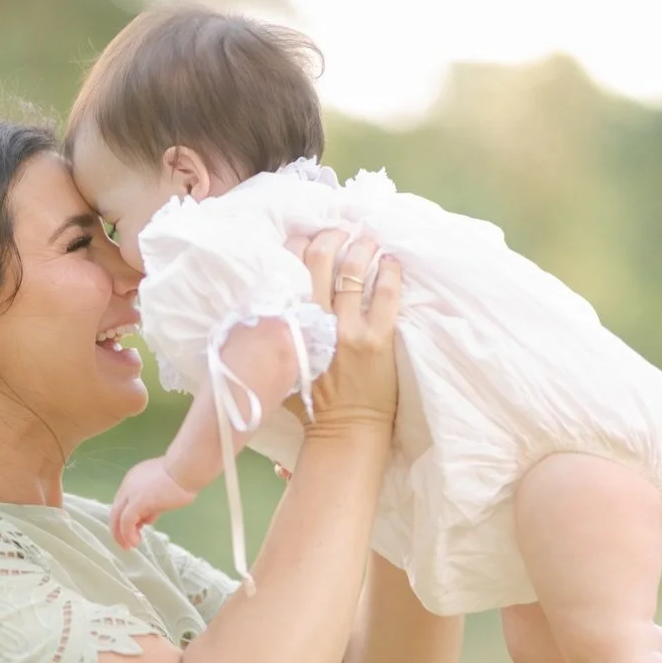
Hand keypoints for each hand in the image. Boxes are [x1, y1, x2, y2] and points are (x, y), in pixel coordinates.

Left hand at [111, 456, 198, 549]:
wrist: (186, 468)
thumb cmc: (182, 475)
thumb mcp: (163, 490)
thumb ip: (153, 502)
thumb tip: (149, 516)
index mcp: (134, 479)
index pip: (123, 502)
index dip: (124, 517)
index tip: (134, 529)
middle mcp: (128, 485)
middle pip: (116, 510)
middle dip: (118, 529)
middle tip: (124, 543)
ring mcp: (131, 493)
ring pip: (117, 517)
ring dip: (122, 534)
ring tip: (131, 545)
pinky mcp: (137, 502)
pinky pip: (126, 522)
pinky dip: (128, 534)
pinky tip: (135, 542)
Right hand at [296, 229, 400, 436]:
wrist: (345, 431)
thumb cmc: (312, 404)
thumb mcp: (282, 365)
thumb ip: (278, 335)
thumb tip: (271, 303)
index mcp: (289, 325)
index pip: (289, 270)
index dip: (298, 245)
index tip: (306, 237)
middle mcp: (315, 321)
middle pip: (320, 260)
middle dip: (330, 237)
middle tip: (339, 231)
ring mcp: (348, 330)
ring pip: (353, 270)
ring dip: (361, 247)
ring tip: (367, 238)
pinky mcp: (378, 339)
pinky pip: (385, 294)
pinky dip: (389, 272)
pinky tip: (390, 260)